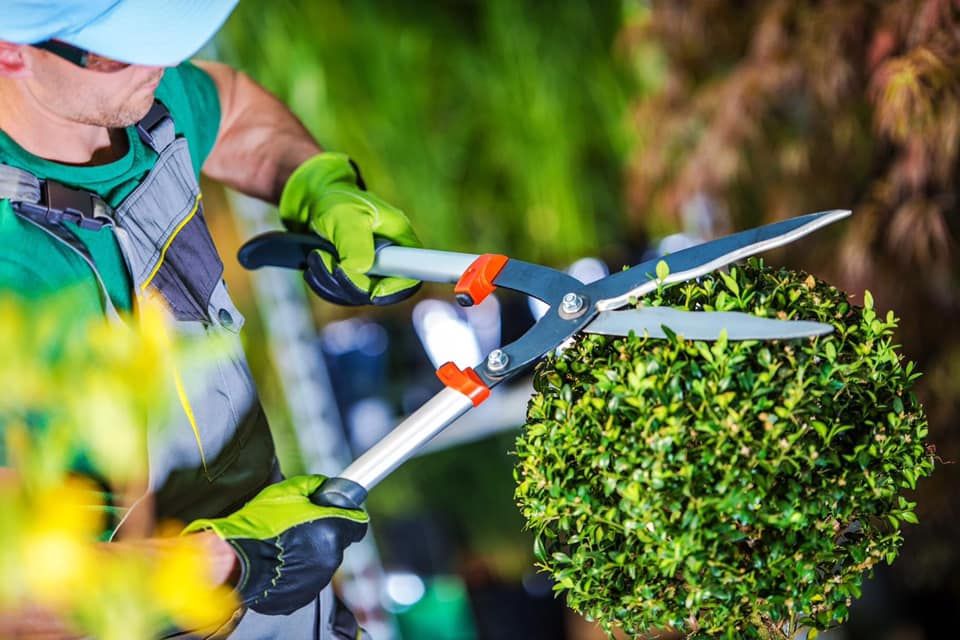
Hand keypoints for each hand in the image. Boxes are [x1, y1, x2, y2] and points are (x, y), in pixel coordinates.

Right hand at [182, 475, 367, 614]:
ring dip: (311, 552)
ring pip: (322, 560)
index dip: (346, 515)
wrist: (234, 561)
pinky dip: (299, 570)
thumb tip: (324, 486)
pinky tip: (280, 561)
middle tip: (300, 526)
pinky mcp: (302, 595)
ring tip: (285, 545)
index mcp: (331, 531)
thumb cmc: (257, 527)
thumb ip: (313, 486)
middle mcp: (330, 558)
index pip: (357, 523)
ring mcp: (317, 580)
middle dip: (324, 533)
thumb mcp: (286, 492)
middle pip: (338, 541)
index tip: (337, 512)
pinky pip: (308, 578)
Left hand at [279, 152, 421, 305]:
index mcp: (400, 240)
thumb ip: (354, 242)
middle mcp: (390, 259)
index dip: (394, 288)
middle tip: (323, 259)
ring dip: (331, 282)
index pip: (411, 276)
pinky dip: (324, 284)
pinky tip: (315, 265)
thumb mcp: (345, 215)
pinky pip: (342, 294)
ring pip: (357, 296)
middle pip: (381, 292)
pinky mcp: (354, 277)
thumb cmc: (336, 200)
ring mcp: (372, 271)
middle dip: (349, 283)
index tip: (371, 290)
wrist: (315, 201)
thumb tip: (359, 270)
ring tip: (316, 256)